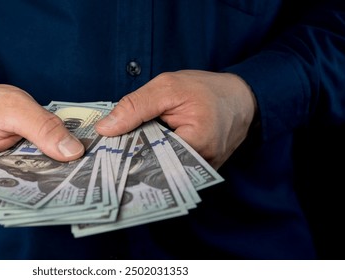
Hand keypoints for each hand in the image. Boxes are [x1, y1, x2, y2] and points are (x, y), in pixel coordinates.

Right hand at [0, 81, 83, 211]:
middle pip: (23, 196)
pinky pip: (33, 182)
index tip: (74, 183)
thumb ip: (43, 128)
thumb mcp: (14, 106)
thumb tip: (74, 152)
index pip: (10, 193)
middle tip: (87, 177)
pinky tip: (71, 165)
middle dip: (54, 185)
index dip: (43, 190)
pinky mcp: (10, 182)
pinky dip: (49, 172)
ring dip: (55, 179)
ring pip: (31, 191)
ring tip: (83, 171)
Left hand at [95, 70, 256, 168]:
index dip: (124, 152)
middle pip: (154, 167)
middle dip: (132, 157)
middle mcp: (200, 166)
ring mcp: (200, 172)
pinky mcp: (198, 171)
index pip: (149, 157)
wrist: (241, 97)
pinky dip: (156, 157)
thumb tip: (105, 128)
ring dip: (144, 157)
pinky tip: (144, 148)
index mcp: (196, 144)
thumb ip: (135, 106)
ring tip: (123, 148)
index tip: (103, 149)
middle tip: (107, 150)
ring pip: (161, 169)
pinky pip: (171, 167)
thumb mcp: (168, 87)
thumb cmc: (207, 89)